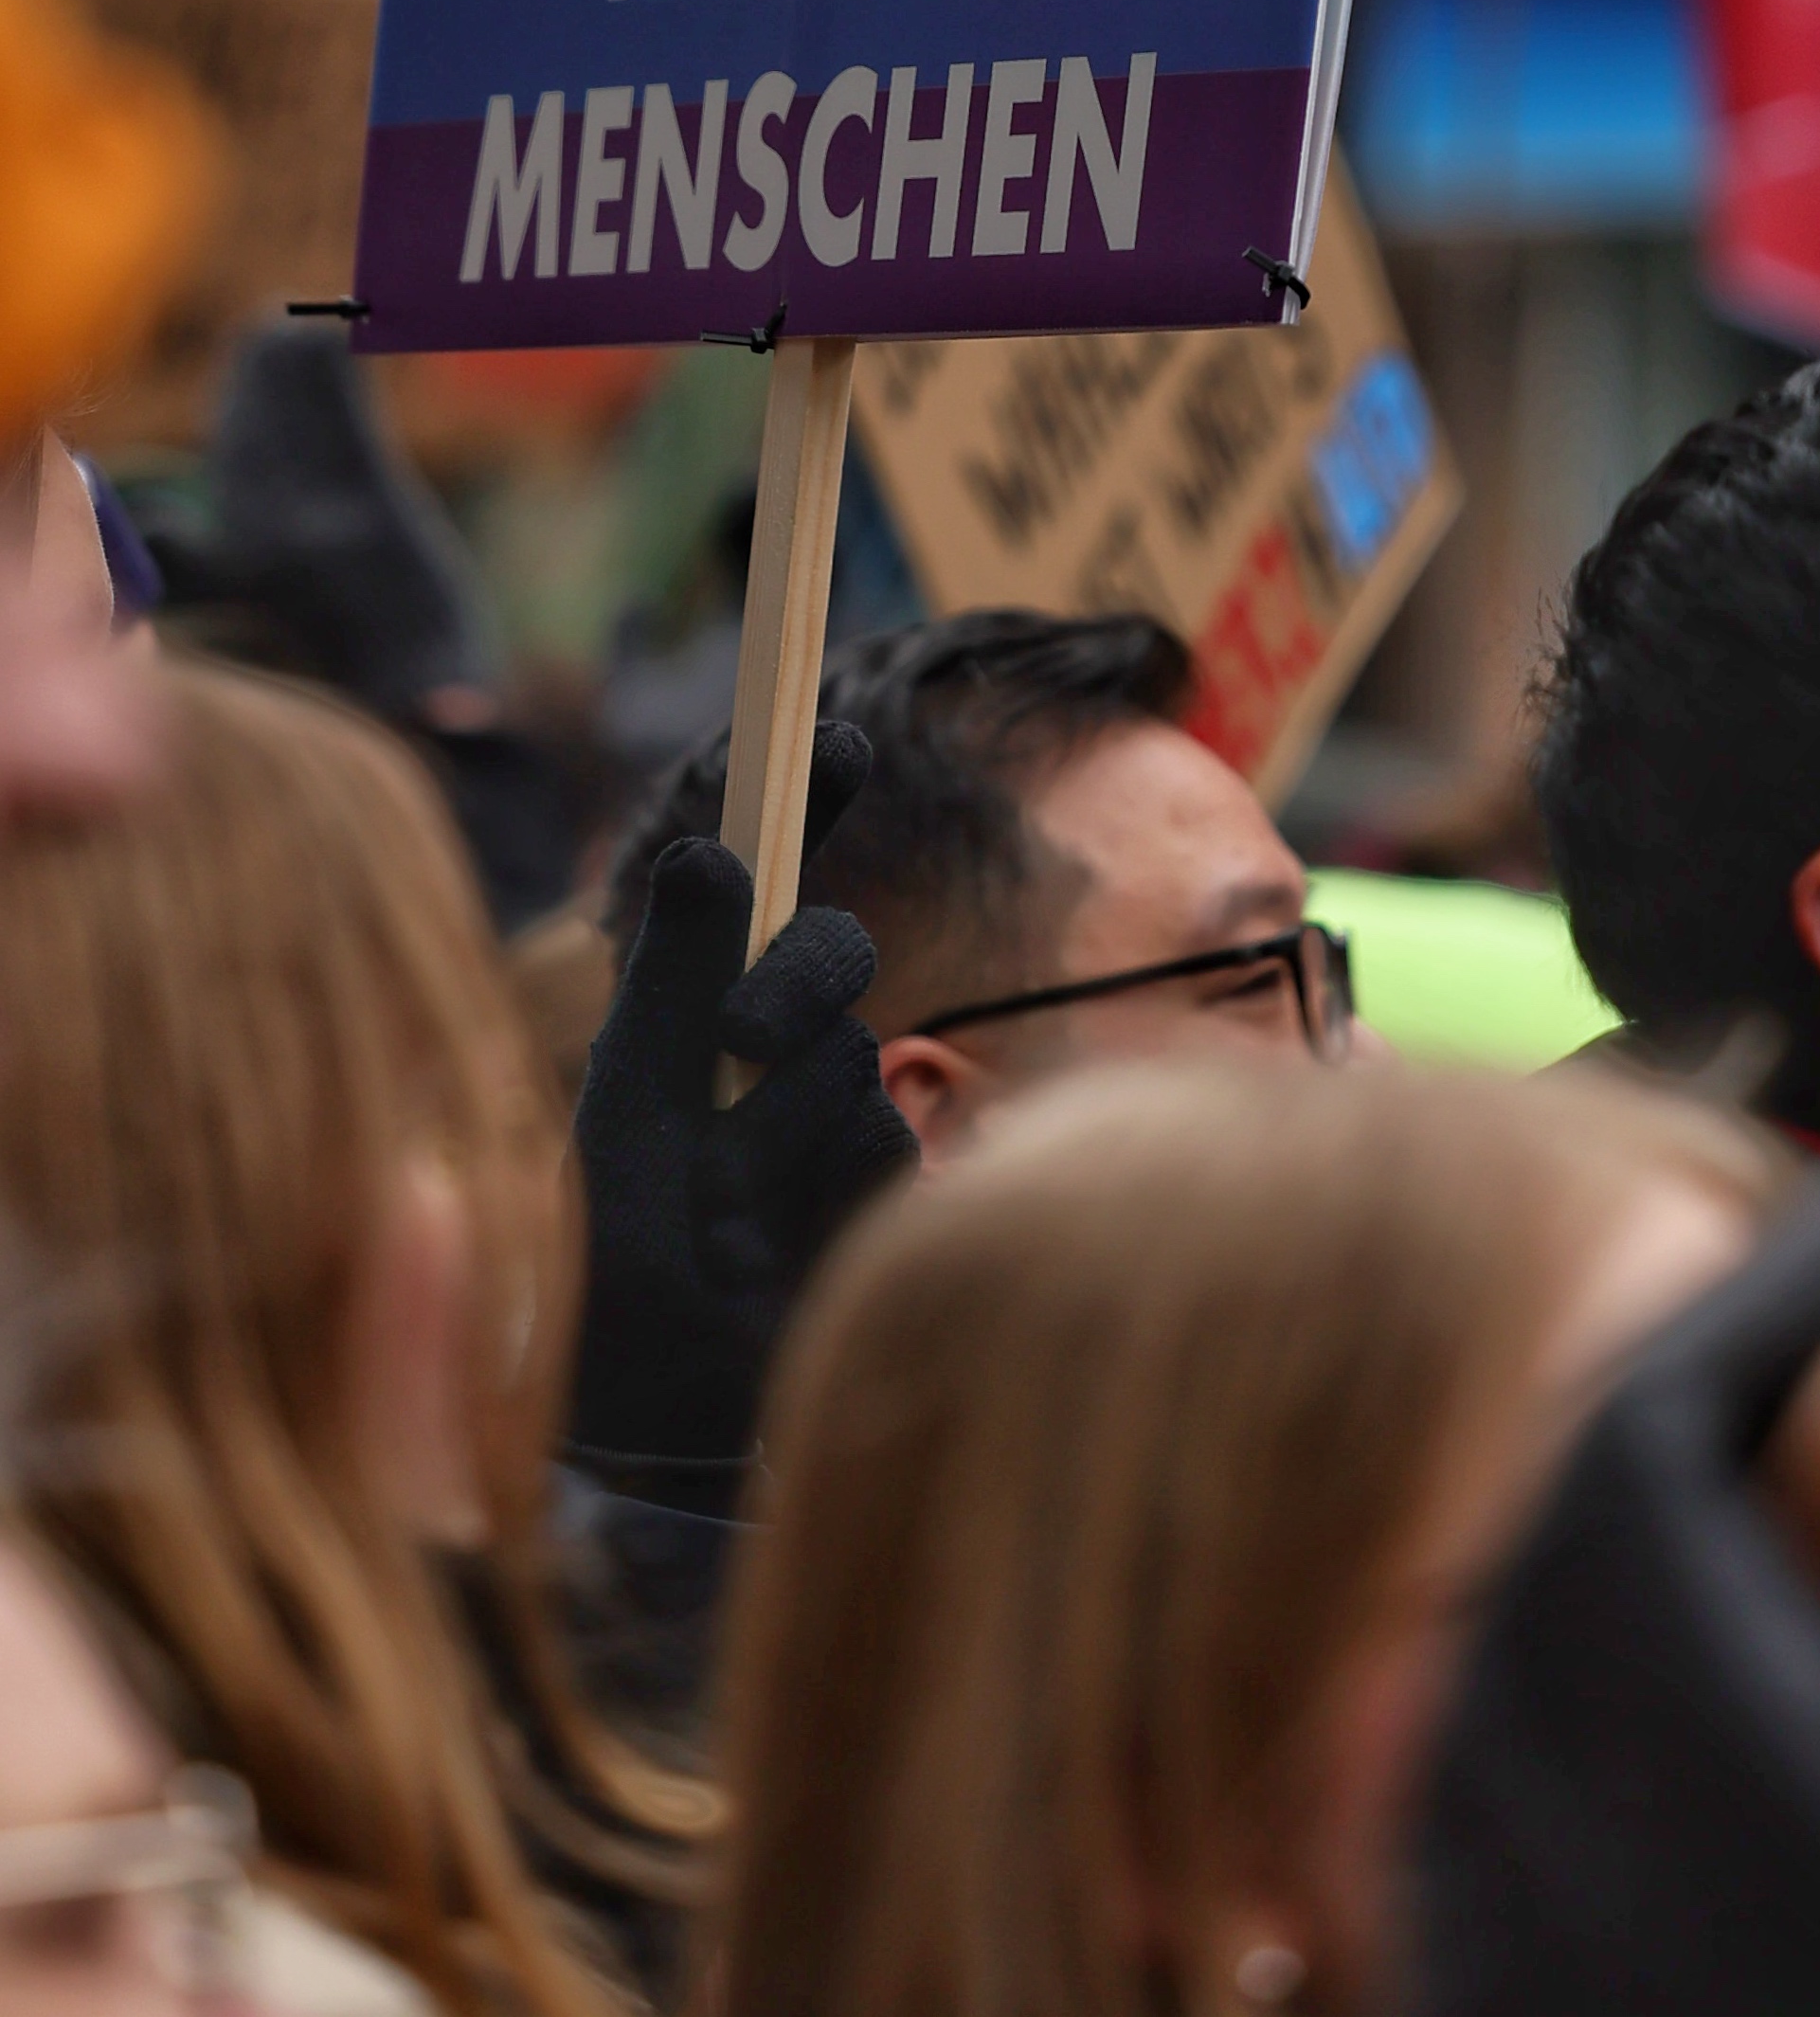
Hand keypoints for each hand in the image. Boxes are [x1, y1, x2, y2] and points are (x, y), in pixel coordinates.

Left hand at [566, 722, 916, 1490]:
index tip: (835, 730)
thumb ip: (676, 975)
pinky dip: (817, 1183)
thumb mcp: (631, 1095)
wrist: (649, 1408)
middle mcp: (776, 1047)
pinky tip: (769, 1245)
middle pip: (829, 958)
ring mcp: (837, 1117)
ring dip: (780, 1125)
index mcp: (702, 1009)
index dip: (808, 800)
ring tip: (719, 1211)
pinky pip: (880, 1143)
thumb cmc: (615, 1248)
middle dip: (794, 983)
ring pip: (848, 1058)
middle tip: (744, 1041)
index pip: (769, 881)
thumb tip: (713, 844)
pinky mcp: (884, 1189)